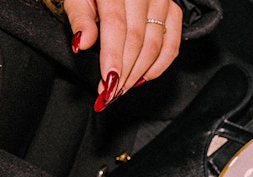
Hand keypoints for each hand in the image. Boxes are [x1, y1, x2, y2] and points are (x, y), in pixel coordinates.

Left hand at [65, 0, 182, 108]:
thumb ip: (79, 17)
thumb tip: (82, 43)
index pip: (116, 26)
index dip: (113, 57)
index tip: (107, 82)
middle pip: (137, 40)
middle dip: (125, 71)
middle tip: (112, 92)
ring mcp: (162, 1)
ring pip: (155, 46)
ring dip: (139, 72)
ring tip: (125, 87)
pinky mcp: (173, 11)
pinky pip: (172, 45)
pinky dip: (159, 65)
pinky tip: (144, 77)